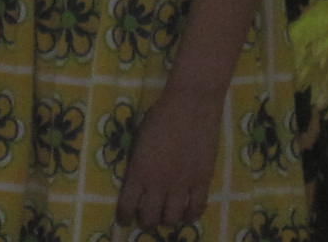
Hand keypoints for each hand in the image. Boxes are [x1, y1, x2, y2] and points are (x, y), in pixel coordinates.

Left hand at [116, 87, 221, 229]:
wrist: (190, 105)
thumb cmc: (159, 116)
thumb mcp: (139, 141)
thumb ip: (138, 164)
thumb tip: (138, 182)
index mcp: (139, 171)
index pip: (128, 205)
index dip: (124, 216)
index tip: (124, 219)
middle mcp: (159, 183)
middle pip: (150, 217)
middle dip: (146, 221)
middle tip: (146, 219)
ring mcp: (182, 184)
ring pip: (173, 218)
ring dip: (167, 220)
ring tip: (165, 217)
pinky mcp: (203, 181)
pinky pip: (196, 209)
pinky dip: (190, 216)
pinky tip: (186, 214)